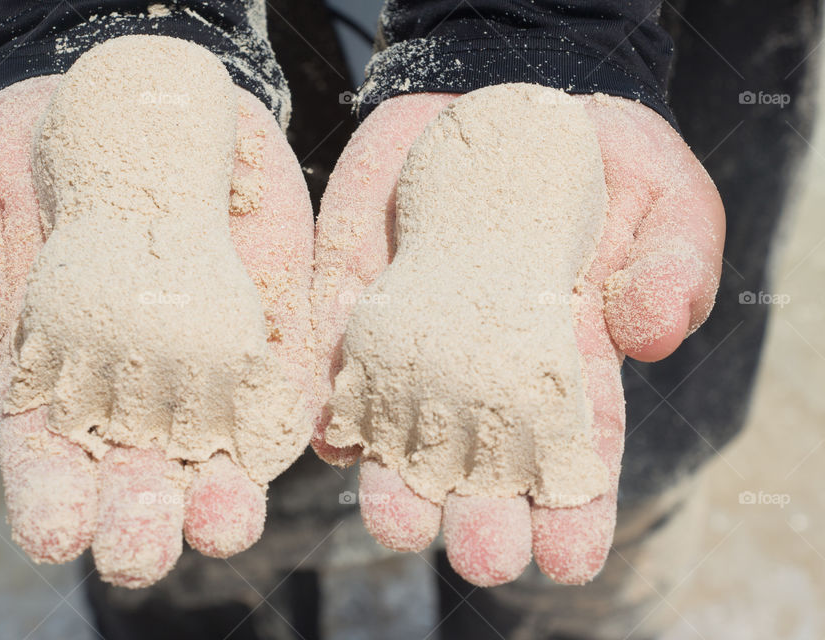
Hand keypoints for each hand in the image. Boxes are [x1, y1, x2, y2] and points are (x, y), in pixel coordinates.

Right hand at [0, 61, 313, 586]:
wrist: (142, 97)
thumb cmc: (41, 144)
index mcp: (51, 370)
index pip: (46, 452)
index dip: (48, 496)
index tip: (55, 530)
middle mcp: (135, 382)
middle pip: (139, 469)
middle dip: (141, 515)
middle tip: (141, 546)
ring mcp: (211, 357)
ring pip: (222, 446)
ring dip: (224, 493)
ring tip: (224, 521)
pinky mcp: (274, 322)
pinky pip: (290, 378)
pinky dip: (294, 415)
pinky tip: (300, 444)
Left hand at [310, 89, 723, 585]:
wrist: (499, 98)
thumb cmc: (599, 158)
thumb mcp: (665, 194)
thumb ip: (675, 264)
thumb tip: (646, 335)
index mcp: (564, 363)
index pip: (571, 453)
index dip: (574, 511)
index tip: (570, 558)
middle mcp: (481, 368)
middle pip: (478, 460)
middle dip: (480, 515)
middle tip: (483, 555)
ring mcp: (412, 335)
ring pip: (396, 428)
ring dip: (392, 480)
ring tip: (399, 519)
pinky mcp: (353, 295)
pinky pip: (334, 357)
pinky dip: (329, 397)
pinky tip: (330, 435)